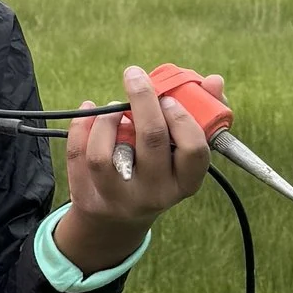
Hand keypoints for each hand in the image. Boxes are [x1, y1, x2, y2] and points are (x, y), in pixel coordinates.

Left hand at [56, 64, 221, 273]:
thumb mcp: (182, 153)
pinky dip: (81, 127)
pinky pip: (78, 155)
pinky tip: (90, 113)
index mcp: (184, 182)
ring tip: (112, 107)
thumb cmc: (159, 170)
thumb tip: (214, 80)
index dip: (181, 118)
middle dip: (143, 99)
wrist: (120, 217)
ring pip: (104, 154)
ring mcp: (118, 198)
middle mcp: (154, 194)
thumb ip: (202, 113)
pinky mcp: (88, 197)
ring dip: (107, 119)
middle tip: (135, 75)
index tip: (168, 100)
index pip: (193, 149)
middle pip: (150, 140)